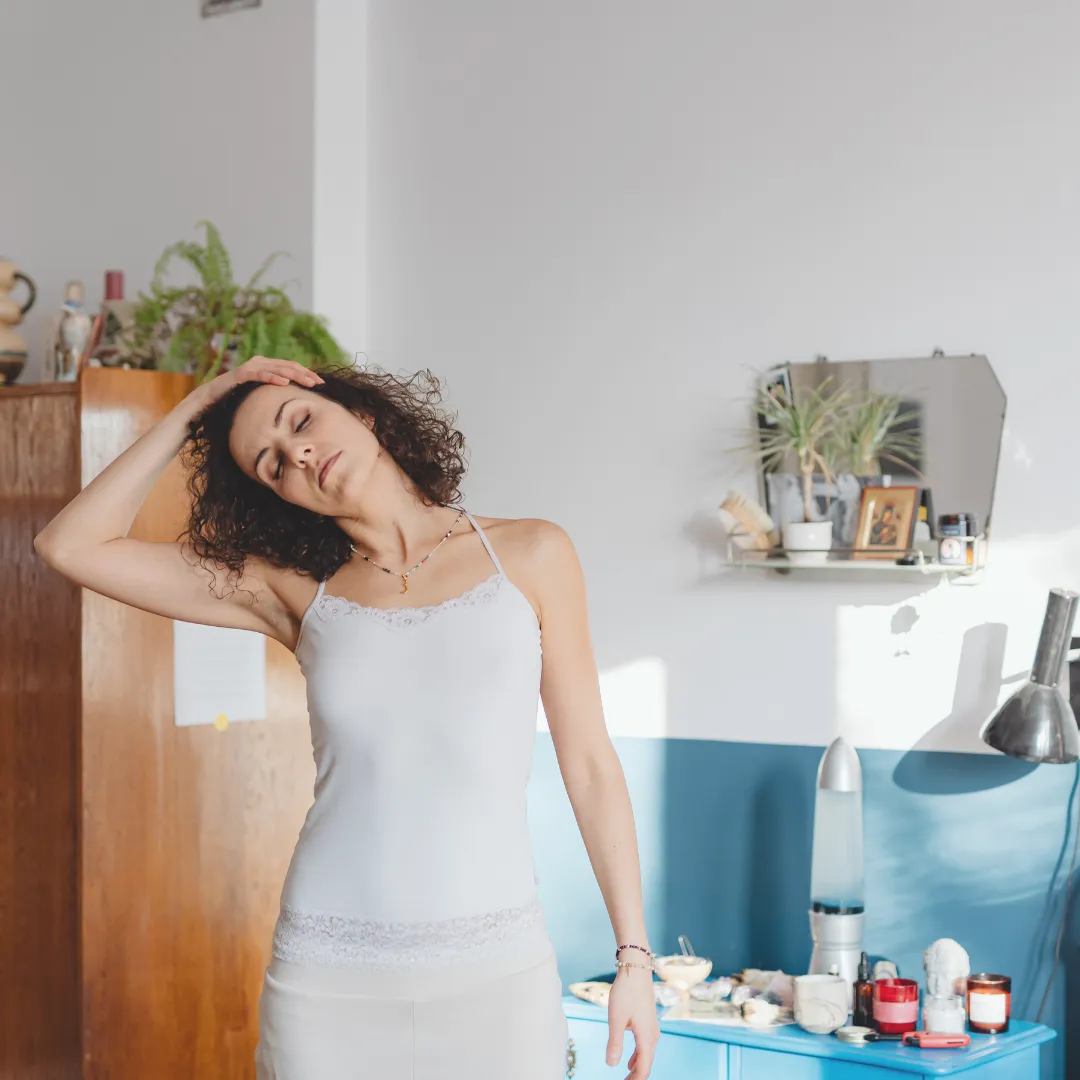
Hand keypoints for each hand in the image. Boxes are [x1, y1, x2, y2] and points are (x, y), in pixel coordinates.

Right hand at [189, 356, 323, 410]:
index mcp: (265, 367)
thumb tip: (293, 404)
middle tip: (320, 382)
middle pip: (287, 366)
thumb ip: (273, 395)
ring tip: (308, 382)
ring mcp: (248, 367)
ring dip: (294, 374)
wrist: (207, 401)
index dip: (306, 374)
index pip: (290, 368)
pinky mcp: (238, 374)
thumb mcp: (259, 398)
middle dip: (305, 373)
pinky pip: (258, 374)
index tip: (321, 383)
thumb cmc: (234, 401)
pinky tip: (285, 383)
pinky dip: (272, 377)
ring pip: (276, 368)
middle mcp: (258, 363)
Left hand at [606, 967, 658, 1078]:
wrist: (636, 968)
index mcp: (646, 1037)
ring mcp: (652, 1027)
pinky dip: (638, 1056)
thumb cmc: (625, 992)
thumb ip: (614, 1043)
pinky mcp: (648, 1021)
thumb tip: (612, 1065)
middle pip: (646, 1063)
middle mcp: (652, 1035)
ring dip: (637, 1067)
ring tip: (626, 1077)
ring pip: (646, 1054)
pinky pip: (645, 1045)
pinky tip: (629, 1061)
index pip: (644, 1068)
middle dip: (636, 1076)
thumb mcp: (616, 1018)